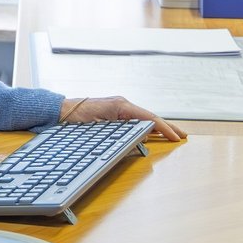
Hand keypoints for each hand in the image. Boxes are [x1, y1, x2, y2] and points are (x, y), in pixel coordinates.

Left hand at [61, 95, 185, 141]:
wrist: (60, 111)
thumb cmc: (76, 118)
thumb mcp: (98, 127)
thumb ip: (119, 133)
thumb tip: (140, 138)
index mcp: (120, 105)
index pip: (148, 118)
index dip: (164, 128)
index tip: (176, 137)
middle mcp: (122, 104)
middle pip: (149, 117)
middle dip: (166, 127)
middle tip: (182, 136)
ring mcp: (118, 107)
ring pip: (142, 119)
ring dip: (157, 128)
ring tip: (171, 135)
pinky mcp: (114, 112)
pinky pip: (134, 120)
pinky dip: (145, 127)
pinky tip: (151, 133)